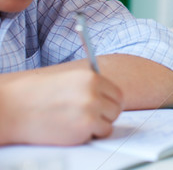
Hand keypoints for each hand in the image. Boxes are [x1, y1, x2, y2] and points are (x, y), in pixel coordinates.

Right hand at [1, 68, 123, 145]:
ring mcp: (91, 110)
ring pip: (110, 122)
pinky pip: (100, 133)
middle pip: (116, 108)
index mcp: (91, 77)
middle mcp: (93, 92)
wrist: (15, 108)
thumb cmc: (36, 95)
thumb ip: (89, 87)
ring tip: (77, 123)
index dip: (110, 103)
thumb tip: (107, 96)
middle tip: (91, 118)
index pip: (117, 93)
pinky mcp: (84, 127)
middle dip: (106, 115)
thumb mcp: (69, 80)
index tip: (103, 108)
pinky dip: (90, 135)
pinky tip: (73, 130)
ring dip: (98, 126)